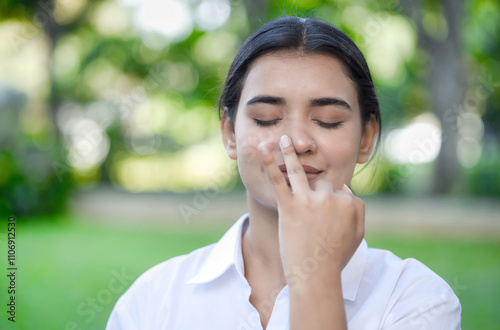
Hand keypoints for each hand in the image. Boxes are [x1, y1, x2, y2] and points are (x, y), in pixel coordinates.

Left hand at [259, 135, 364, 289]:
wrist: (315, 276)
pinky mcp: (289, 206)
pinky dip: (269, 163)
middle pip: (319, 183)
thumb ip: (359, 212)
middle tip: (309, 217)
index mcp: (349, 202)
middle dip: (313, 194)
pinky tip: (263, 148)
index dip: (328, 202)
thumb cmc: (335, 259)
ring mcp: (308, 201)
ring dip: (289, 151)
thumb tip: (349, 193)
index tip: (324, 215)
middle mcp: (330, 197)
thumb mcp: (358, 236)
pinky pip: (278, 180)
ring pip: (299, 171)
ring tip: (283, 139)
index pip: (337, 189)